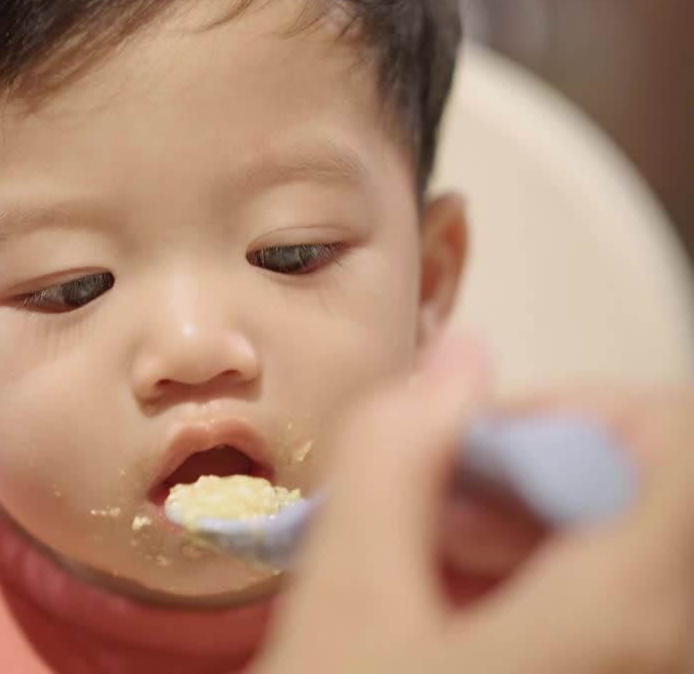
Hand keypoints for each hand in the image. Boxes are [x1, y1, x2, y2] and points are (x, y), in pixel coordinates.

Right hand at [255, 338, 693, 673]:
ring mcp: (636, 661)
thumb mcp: (347, 599)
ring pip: (617, 542)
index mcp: (622, 610)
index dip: (576, 407)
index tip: (481, 435)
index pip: (676, 433)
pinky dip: (525, 578)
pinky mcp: (601, 671)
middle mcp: (660, 642)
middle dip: (523, 471)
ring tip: (418, 564)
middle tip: (427, 506)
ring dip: (518, 526)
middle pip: (642, 487)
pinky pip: (598, 598)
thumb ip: (392, 459)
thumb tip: (449, 365)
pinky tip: (440, 608)